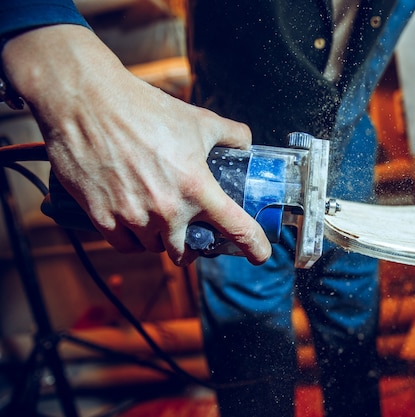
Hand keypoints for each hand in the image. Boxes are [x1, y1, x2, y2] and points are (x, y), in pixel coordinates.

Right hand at [1, 24, 271, 265]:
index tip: (260, 255)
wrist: (88, 103)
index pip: (236, 228)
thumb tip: (246, 142)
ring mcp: (134, 217)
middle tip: (190, 231)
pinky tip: (135, 221)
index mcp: (196, 187)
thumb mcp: (198, 119)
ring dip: (160, 239)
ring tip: (159, 218)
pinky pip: (125, 244)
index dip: (254, 246)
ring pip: (155, 247)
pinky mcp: (102, 218)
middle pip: (187, 251)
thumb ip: (230, 134)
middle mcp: (167, 210)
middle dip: (192, 246)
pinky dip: (133, 238)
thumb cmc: (144, 109)